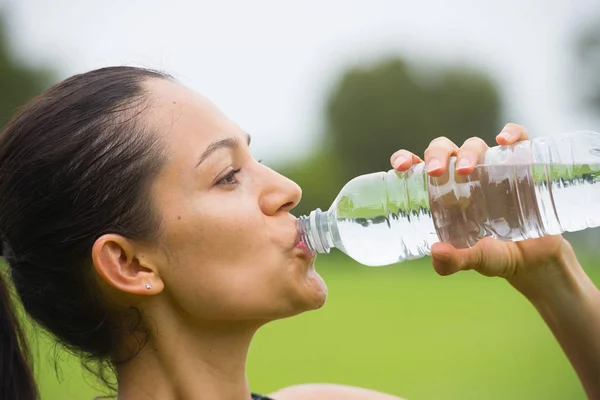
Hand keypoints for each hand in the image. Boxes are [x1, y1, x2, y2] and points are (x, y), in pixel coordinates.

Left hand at [389, 123, 575, 292]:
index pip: (417, 166)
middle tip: (435, 173)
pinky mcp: (522, 164)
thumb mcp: (472, 259)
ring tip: (465, 170)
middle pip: (444, 149)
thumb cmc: (494, 255)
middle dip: (437, 154)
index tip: (401, 167)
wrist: (535, 260)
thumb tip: (437, 252)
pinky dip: (512, 132)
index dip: (404, 159)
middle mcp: (463, 174)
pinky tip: (504, 141)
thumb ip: (453, 261)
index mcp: (441, 191)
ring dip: (468, 152)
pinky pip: (517, 138)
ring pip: (474, 145)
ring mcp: (491, 168)